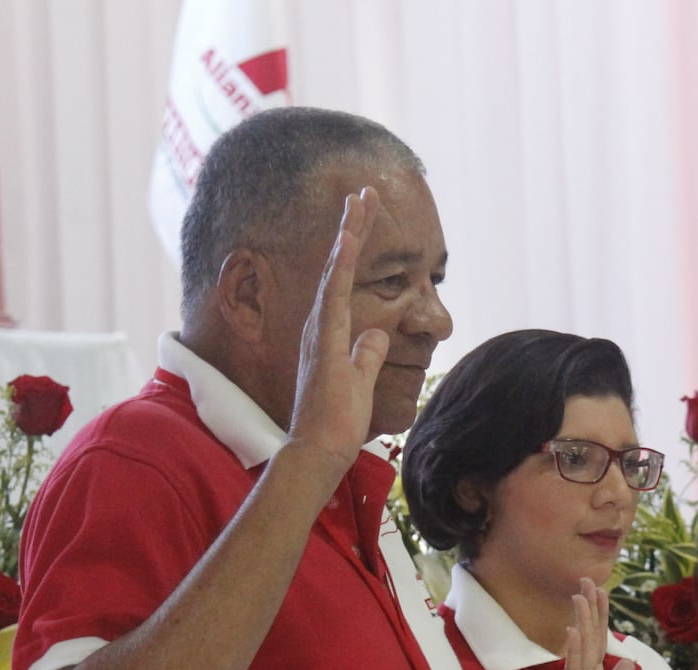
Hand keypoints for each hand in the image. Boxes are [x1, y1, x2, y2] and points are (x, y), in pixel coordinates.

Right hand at [287, 187, 389, 469]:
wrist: (318, 451)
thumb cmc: (337, 425)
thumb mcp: (360, 382)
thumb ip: (367, 355)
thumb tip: (378, 335)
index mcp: (330, 334)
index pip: (346, 281)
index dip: (356, 248)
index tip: (365, 216)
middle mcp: (320, 326)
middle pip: (339, 266)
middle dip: (353, 227)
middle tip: (365, 191)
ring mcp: (320, 331)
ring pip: (336, 271)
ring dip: (349, 234)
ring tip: (360, 199)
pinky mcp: (324, 341)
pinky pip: (334, 294)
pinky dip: (341, 264)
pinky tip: (349, 237)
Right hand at [537, 578, 634, 669]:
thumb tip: (628, 663)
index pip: (597, 646)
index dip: (600, 619)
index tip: (600, 593)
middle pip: (588, 640)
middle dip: (590, 610)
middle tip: (588, 580)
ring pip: (581, 651)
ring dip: (582, 622)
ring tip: (582, 596)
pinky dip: (574, 653)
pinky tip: (573, 632)